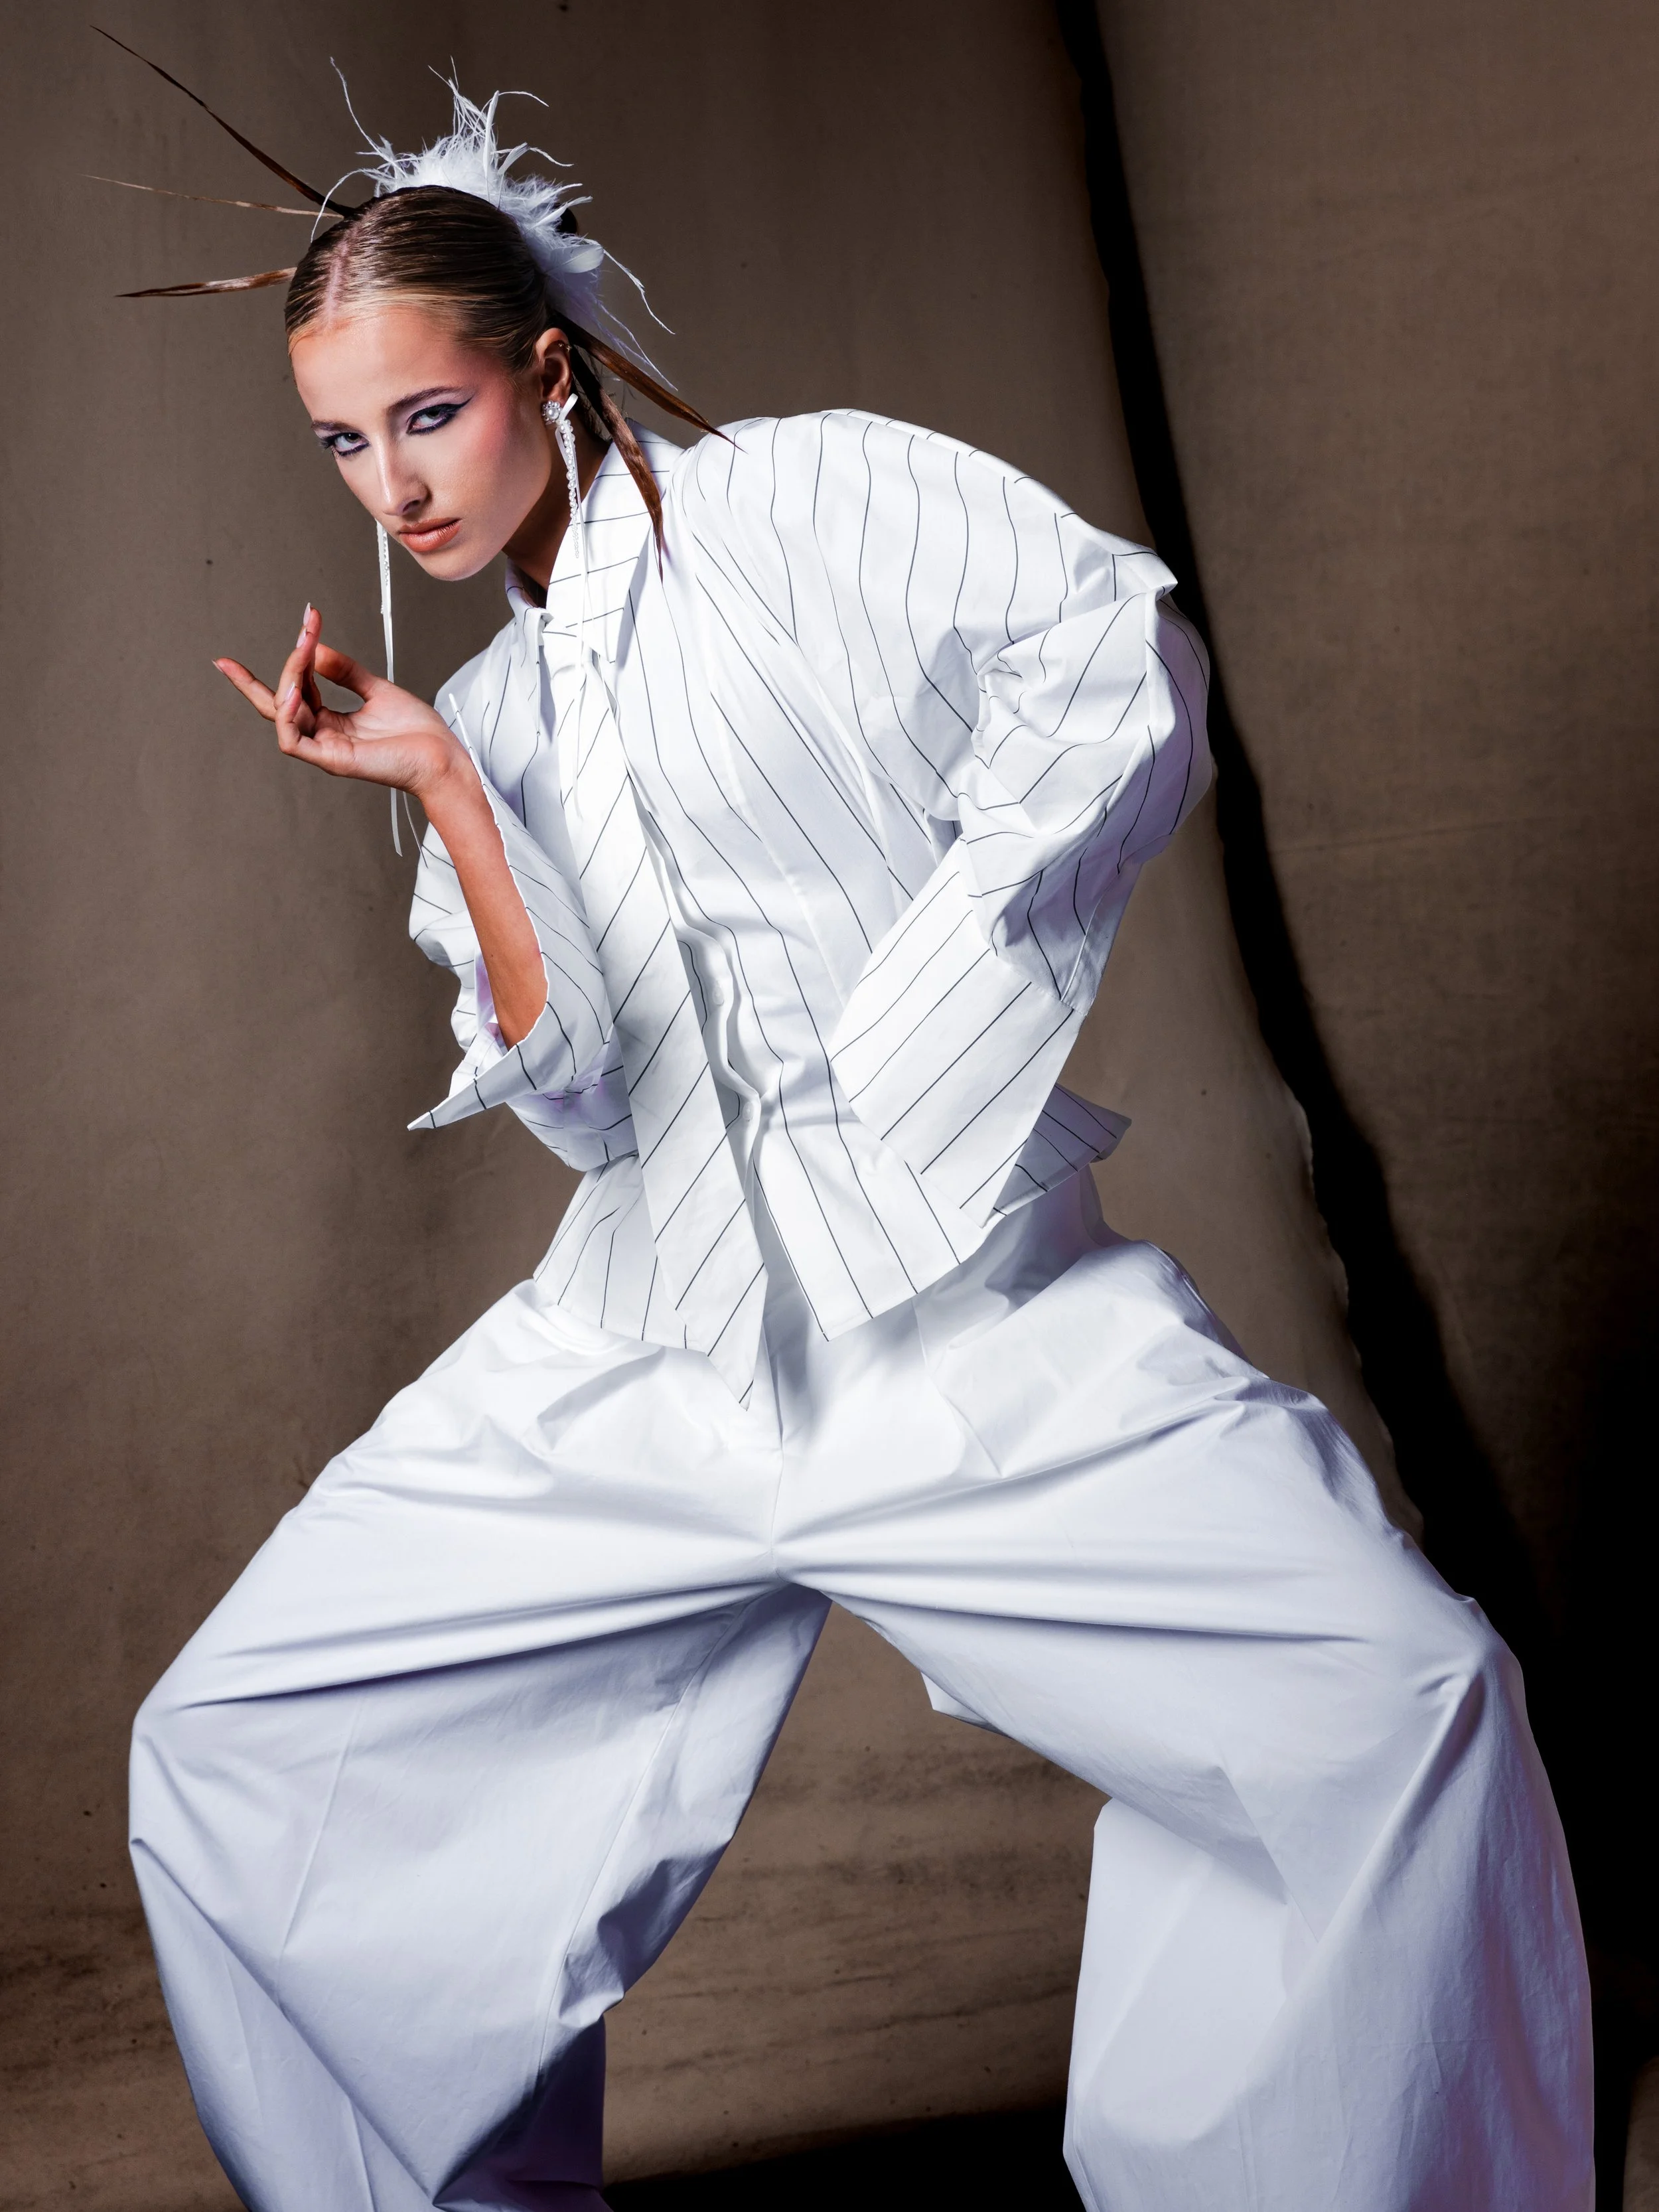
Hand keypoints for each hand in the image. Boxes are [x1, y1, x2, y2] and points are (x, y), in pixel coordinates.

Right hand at [214, 604, 470, 800]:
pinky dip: (287, 716)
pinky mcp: (333, 761)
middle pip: (278, 702)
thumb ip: (345, 671)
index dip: (274, 668)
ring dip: (287, 682)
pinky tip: (294, 692)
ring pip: (283, 715)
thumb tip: (316, 650)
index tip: (271, 638)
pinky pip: (293, 741)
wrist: (442, 756)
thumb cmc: (417, 732)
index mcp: (330, 722)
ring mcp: (325, 749)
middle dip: (266, 673)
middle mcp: (322, 735)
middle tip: (279, 640)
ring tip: (302, 654)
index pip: (291, 693)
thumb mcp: (377, 690)